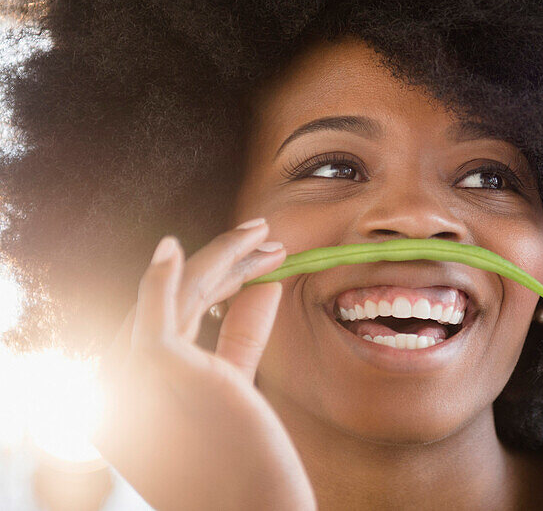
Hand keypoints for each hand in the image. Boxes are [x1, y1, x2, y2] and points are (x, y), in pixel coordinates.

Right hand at [91, 219, 316, 510]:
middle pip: (171, 303)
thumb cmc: (245, 461)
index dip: (214, 279)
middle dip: (223, 264)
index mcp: (130, 391)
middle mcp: (119, 388)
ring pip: (178, 298)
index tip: (257, 260)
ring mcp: (135, 381)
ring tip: (263, 235)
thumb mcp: (233, 386)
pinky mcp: (161, 374)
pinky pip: (155, 318)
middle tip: (269, 240)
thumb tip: (264, 286)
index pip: (167, 316)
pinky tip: (173, 247)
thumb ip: (240, 335)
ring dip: (221, 257)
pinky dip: (161, 279)